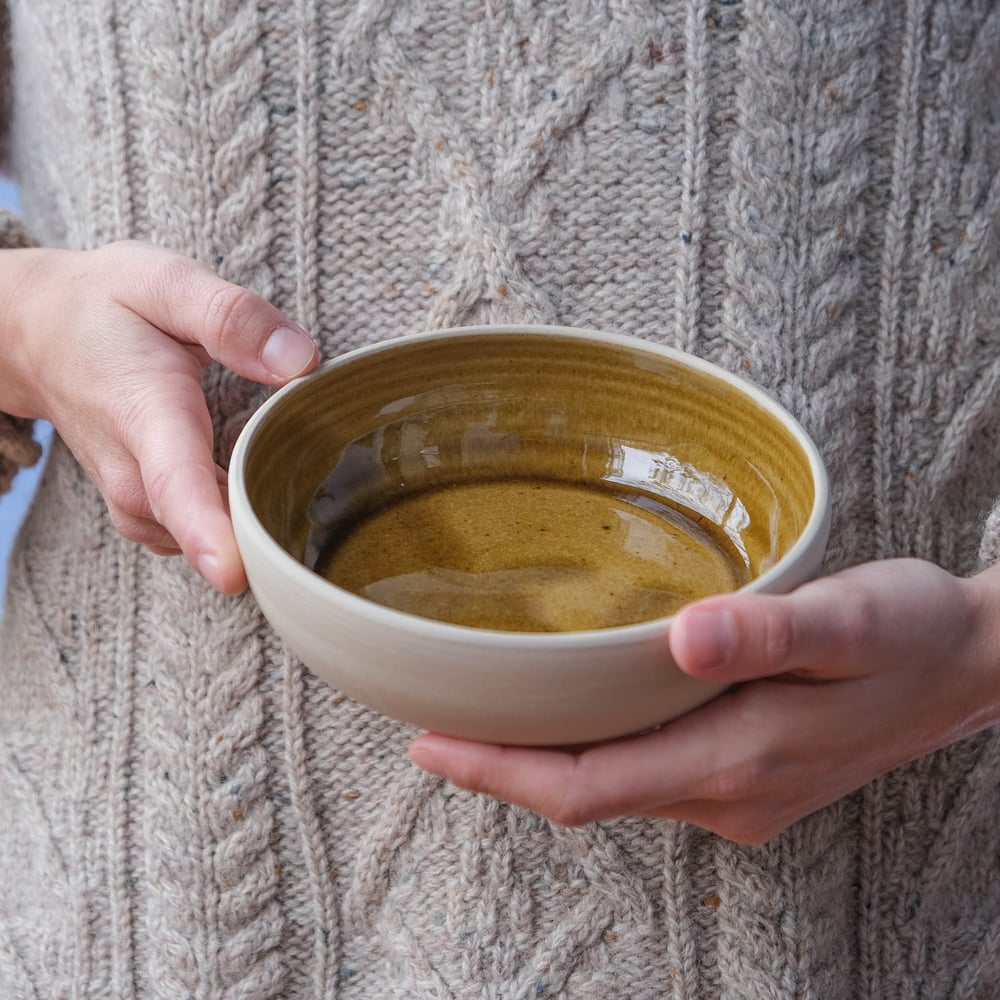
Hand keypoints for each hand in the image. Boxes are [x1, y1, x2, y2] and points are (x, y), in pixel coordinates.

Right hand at [0, 241, 318, 592]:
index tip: (233, 573)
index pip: (175, 485)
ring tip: (284, 472)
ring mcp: (135, 501)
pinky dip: (233, 521)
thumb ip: (232, 319)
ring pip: (205, 540)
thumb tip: (300, 360)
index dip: (206, 533)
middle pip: (203, 531)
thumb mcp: (167, 283)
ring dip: (252, 522)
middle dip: (262, 532)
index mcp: (147, 413)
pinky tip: (256, 484)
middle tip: (320, 494)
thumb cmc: (106, 305)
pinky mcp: (144, 512)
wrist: (37, 333)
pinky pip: (199, 537)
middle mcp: (135, 472)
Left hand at [408, 559, 999, 841]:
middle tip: (432, 720)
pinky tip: (573, 709)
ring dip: (545, 756)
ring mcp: (739, 794)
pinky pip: (646, 771)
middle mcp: (729, 795)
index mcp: (737, 760)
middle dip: (504, 766)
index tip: (428, 745)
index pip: (585, 787)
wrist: (969, 665)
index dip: (499, 772)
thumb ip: (770, 632)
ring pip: (614, 785)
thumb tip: (687, 638)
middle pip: (587, 794)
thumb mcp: (850, 620)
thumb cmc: (909, 634)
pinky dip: (593, 747)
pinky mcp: (747, 776)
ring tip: (485, 710)